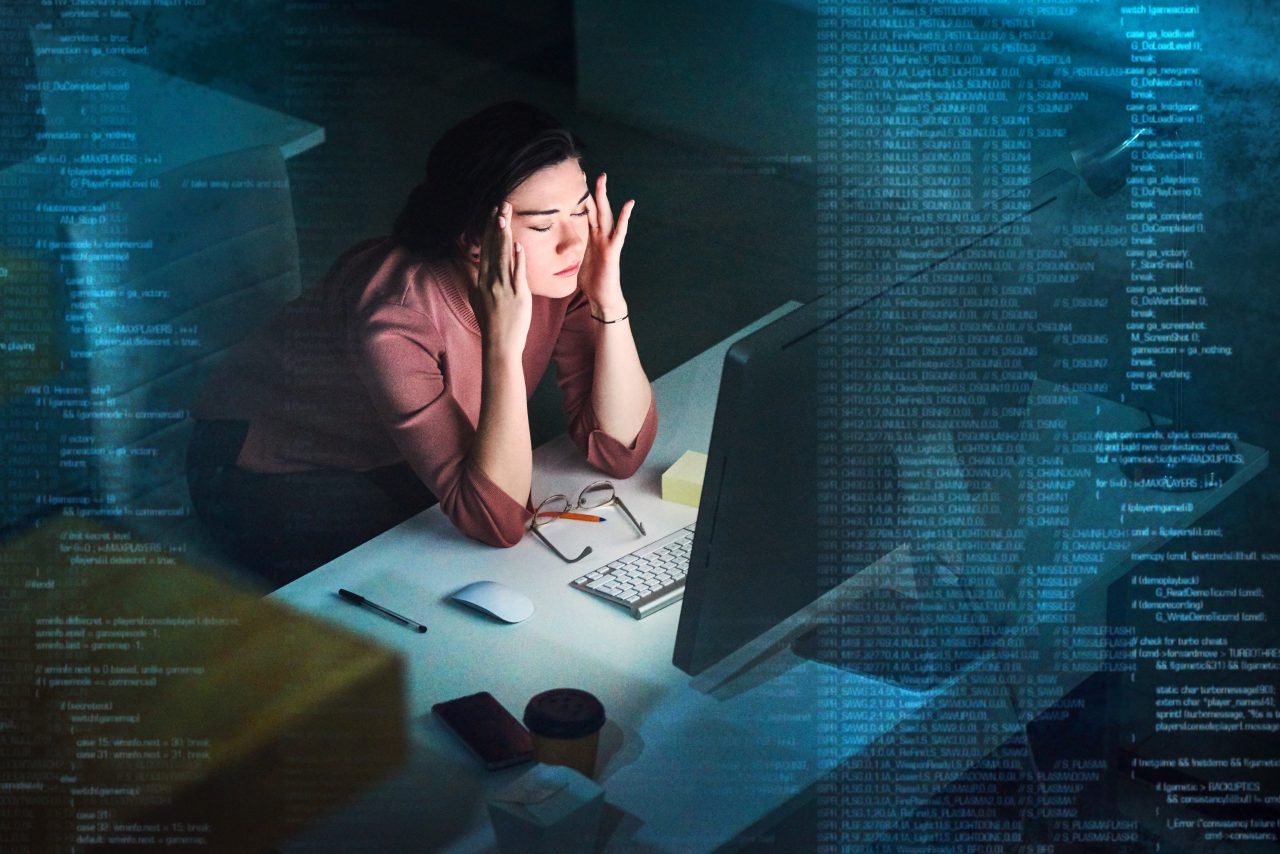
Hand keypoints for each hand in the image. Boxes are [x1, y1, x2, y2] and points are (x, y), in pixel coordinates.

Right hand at [470, 202, 531, 357]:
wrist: (500, 345)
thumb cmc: (492, 324)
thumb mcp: (477, 300)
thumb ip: (475, 282)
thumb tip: (471, 268)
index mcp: (482, 281)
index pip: (485, 249)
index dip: (489, 230)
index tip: (492, 214)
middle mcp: (491, 281)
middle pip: (493, 248)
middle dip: (497, 226)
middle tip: (502, 205)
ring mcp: (504, 288)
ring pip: (503, 257)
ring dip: (504, 235)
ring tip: (506, 217)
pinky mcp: (518, 296)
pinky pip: (518, 274)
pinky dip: (517, 259)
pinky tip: (518, 245)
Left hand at [578, 172, 633, 319]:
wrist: (602, 298)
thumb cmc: (590, 282)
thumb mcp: (574, 260)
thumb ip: (568, 249)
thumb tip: (552, 245)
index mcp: (589, 237)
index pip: (582, 213)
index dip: (577, 198)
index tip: (571, 182)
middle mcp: (599, 236)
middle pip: (594, 208)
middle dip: (590, 190)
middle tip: (585, 171)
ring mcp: (607, 241)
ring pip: (605, 214)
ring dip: (604, 196)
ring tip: (603, 179)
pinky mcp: (613, 250)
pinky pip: (619, 231)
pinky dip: (624, 218)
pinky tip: (628, 205)